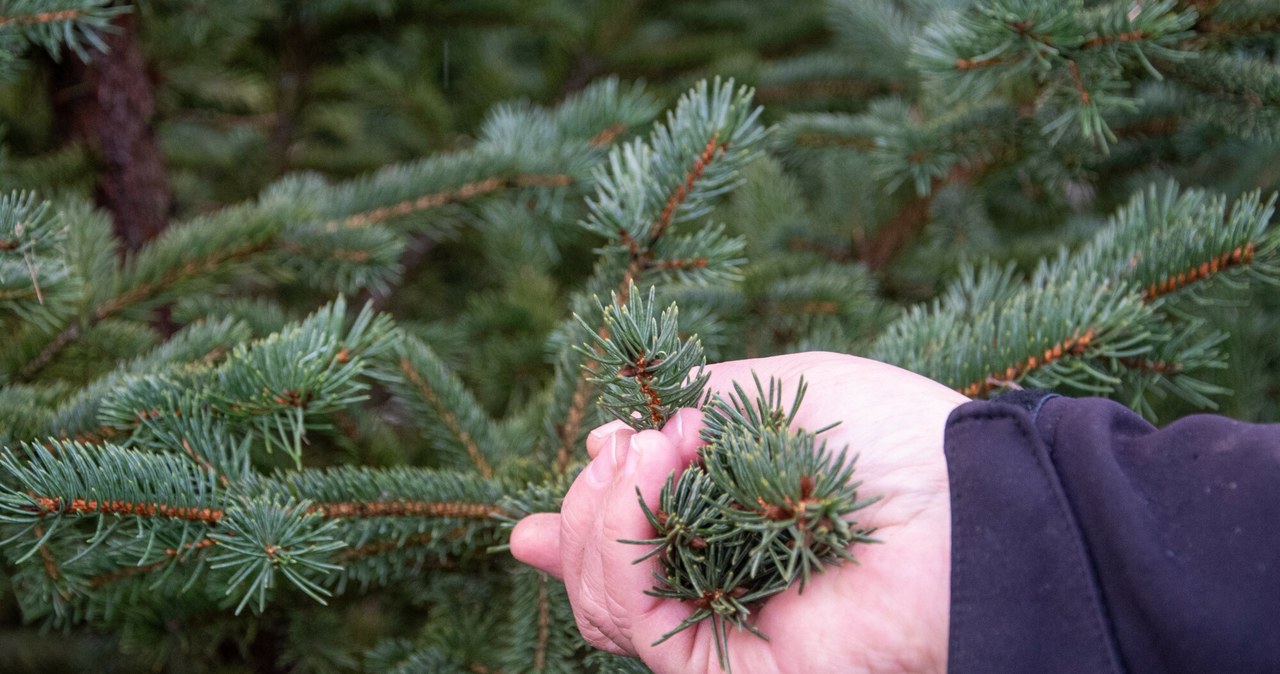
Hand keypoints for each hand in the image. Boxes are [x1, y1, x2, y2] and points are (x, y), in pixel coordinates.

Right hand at [511, 352, 968, 673]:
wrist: (963, 496)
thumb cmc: (883, 432)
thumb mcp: (766, 391)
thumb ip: (683, 412)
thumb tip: (603, 440)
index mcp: (724, 528)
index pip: (628, 549)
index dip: (578, 529)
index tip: (555, 497)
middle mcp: (717, 583)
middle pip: (598, 578)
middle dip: (584, 509)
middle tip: (622, 448)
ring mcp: (724, 629)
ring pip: (603, 603)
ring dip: (599, 511)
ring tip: (647, 450)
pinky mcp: (738, 669)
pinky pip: (643, 628)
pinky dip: (623, 543)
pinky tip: (652, 473)